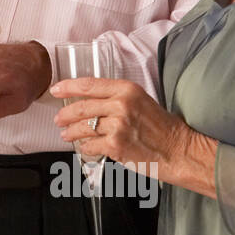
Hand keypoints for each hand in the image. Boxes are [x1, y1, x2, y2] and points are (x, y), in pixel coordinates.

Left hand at [52, 78, 204, 185]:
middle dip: (65, 114)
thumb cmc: (162, 128)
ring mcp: (117, 126)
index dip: (68, 86)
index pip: (89, 84)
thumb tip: (90, 100)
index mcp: (127, 90)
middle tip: (59, 119)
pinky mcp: (115, 146)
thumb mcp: (141, 101)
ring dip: (71, 132)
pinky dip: (85, 147)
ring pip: (82, 128)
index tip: (56, 89)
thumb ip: (117, 98)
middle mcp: (121, 105)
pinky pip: (90, 145)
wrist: (178, 150)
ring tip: (66, 134)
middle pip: (81, 107)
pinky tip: (86, 147)